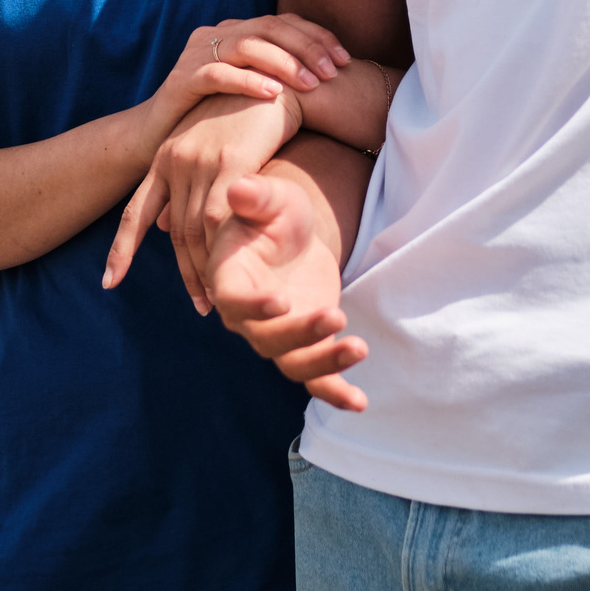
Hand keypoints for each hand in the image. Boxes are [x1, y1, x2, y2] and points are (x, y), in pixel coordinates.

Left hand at [104, 91, 299, 306]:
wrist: (280, 81)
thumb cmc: (246, 115)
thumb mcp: (208, 150)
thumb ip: (185, 188)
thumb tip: (162, 227)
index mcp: (164, 158)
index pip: (134, 212)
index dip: (122, 249)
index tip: (109, 283)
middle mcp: (175, 160)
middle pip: (173, 231)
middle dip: (185, 273)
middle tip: (201, 308)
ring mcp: (201, 161)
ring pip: (197, 231)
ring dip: (206, 270)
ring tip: (220, 300)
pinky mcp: (231, 163)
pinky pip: (223, 219)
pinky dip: (225, 250)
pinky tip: (235, 271)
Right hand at [144, 15, 351, 146]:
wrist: (157, 137)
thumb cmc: (215, 116)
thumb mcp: (252, 90)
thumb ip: (280, 75)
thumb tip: (330, 75)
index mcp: (236, 31)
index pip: (284, 21)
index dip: (317, 37)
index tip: (345, 60)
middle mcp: (217, 34)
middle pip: (270, 27)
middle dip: (307, 48)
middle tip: (333, 71)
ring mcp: (196, 53)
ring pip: (247, 46)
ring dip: (284, 63)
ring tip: (311, 83)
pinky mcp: (181, 79)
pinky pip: (218, 73)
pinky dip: (249, 80)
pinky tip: (274, 93)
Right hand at [207, 173, 368, 410]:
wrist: (293, 235)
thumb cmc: (274, 212)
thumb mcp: (272, 197)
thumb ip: (258, 196)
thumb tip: (239, 188)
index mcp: (229, 279)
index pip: (232, 301)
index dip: (253, 307)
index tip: (281, 301)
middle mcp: (248, 316)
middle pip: (266, 339)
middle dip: (300, 334)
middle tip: (335, 316)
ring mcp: (277, 335)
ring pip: (293, 363)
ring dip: (324, 363)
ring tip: (359, 348)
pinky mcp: (305, 346)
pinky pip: (316, 378)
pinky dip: (336, 392)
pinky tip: (360, 403)